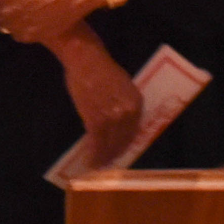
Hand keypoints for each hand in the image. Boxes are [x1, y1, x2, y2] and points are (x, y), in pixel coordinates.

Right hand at [46, 27, 141, 162]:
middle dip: (115, 153)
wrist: (86, 58)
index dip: (126, 144)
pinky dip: (93, 154)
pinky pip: (96, 142)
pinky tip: (90, 161)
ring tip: (98, 165)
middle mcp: (128, 113)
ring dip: (103, 157)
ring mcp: (113, 118)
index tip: (121, 151)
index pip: (134, 131)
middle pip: (123, 140)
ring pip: (109, 144)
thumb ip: (122, 105)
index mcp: (137, 103)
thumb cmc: (101, 67)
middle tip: (108, 162)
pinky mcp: (96, 120)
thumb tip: (118, 123)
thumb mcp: (121, 86)